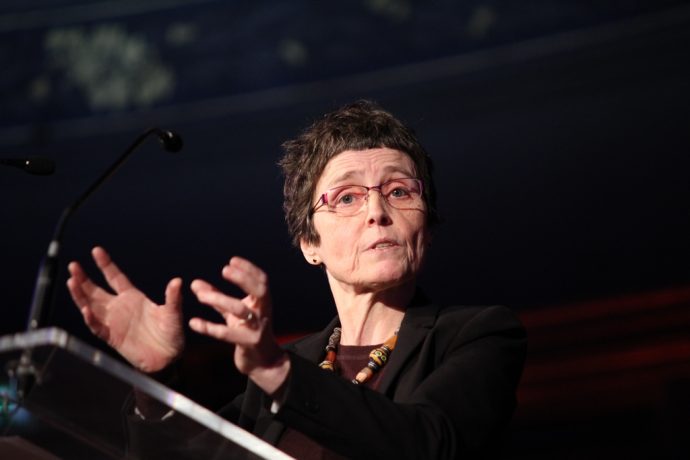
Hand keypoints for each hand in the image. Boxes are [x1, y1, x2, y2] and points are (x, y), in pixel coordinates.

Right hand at [67, 246, 184, 372]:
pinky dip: (91, 319)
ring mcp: (114, 322)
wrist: (168, 358)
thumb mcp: (173, 313)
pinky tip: (86, 309)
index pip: (115, 277)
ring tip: (72, 281)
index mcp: (133, 297)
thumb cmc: (171, 333)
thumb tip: (177, 281)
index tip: (96, 250)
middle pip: (96, 290)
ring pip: (91, 306)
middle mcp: (120, 307)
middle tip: (73, 265)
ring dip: (80, 295)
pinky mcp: (112, 337)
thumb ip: (173, 298)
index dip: (105, 265)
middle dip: (84, 278)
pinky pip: (97, 326)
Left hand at [189, 256, 288, 394]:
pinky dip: (209, 328)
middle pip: (259, 291)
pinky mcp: (248, 343)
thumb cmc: (247, 331)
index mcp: (262, 303)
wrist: (261, 361)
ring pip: (240, 310)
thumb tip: (194, 283)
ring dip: (220, 299)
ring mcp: (257, 328)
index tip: (232, 260)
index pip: (261, 281)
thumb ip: (216, 297)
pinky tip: (194, 323)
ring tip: (200, 295)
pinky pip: (227, 334)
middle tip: (224, 270)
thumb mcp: (233, 312)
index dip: (249, 269)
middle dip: (243, 279)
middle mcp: (263, 313)